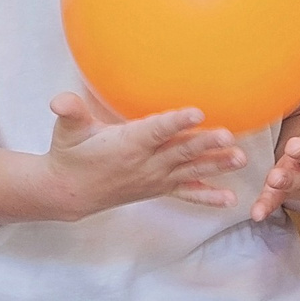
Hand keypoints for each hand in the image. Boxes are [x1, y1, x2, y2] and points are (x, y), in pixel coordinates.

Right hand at [43, 93, 245, 217]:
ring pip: (190, 170)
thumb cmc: (71, 153)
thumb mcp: (67, 130)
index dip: (176, 121)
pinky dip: (208, 196)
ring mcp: (154, 179)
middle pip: (180, 151)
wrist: (70, 192)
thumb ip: (70, 112)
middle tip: (229, 136)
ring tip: (240, 159)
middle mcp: (145, 163)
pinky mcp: (158, 189)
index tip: (197, 112)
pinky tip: (230, 199)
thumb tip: (59, 101)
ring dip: (216, 165)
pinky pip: (186, 193)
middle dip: (205, 144)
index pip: (156, 130)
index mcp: (127, 143)